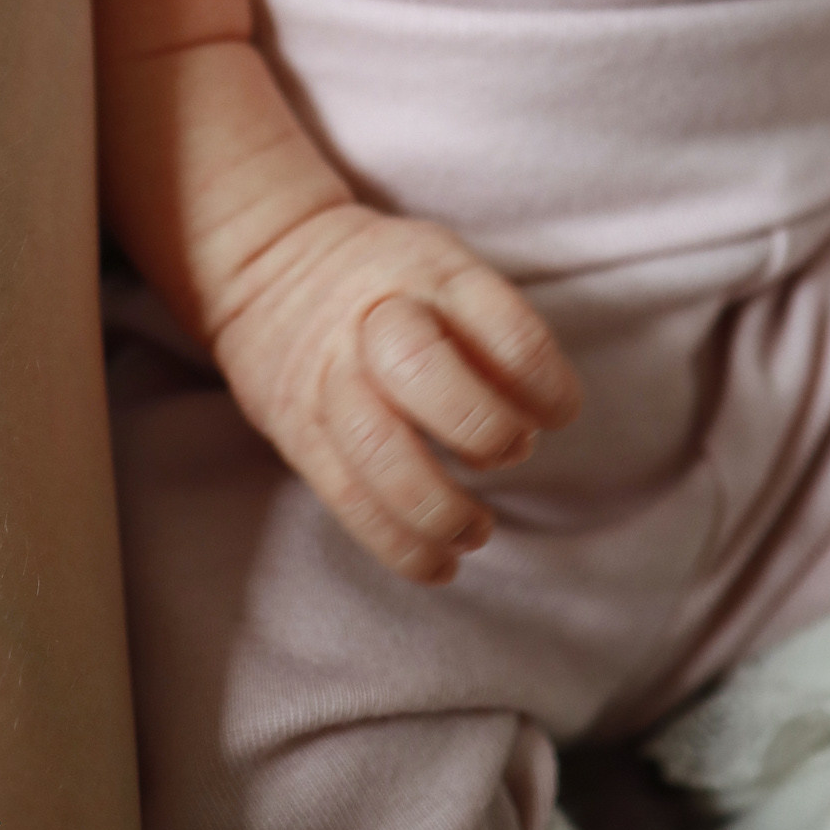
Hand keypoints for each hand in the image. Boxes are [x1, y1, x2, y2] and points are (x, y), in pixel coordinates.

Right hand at [209, 201, 582, 583]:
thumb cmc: (394, 284)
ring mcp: (329, 375)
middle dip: (481, 428)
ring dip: (440, 508)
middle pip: (420, 369)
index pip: (503, 327)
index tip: (557, 414)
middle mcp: (375, 318)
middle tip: (511, 451)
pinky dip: (400, 545)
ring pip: (376, 447)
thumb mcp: (447, 271)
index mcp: (432, 272)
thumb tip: (536, 424)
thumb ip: (492, 336)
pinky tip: (438, 563)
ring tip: (476, 531)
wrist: (273, 266)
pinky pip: (347, 498)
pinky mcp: (298, 430)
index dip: (545, 385)